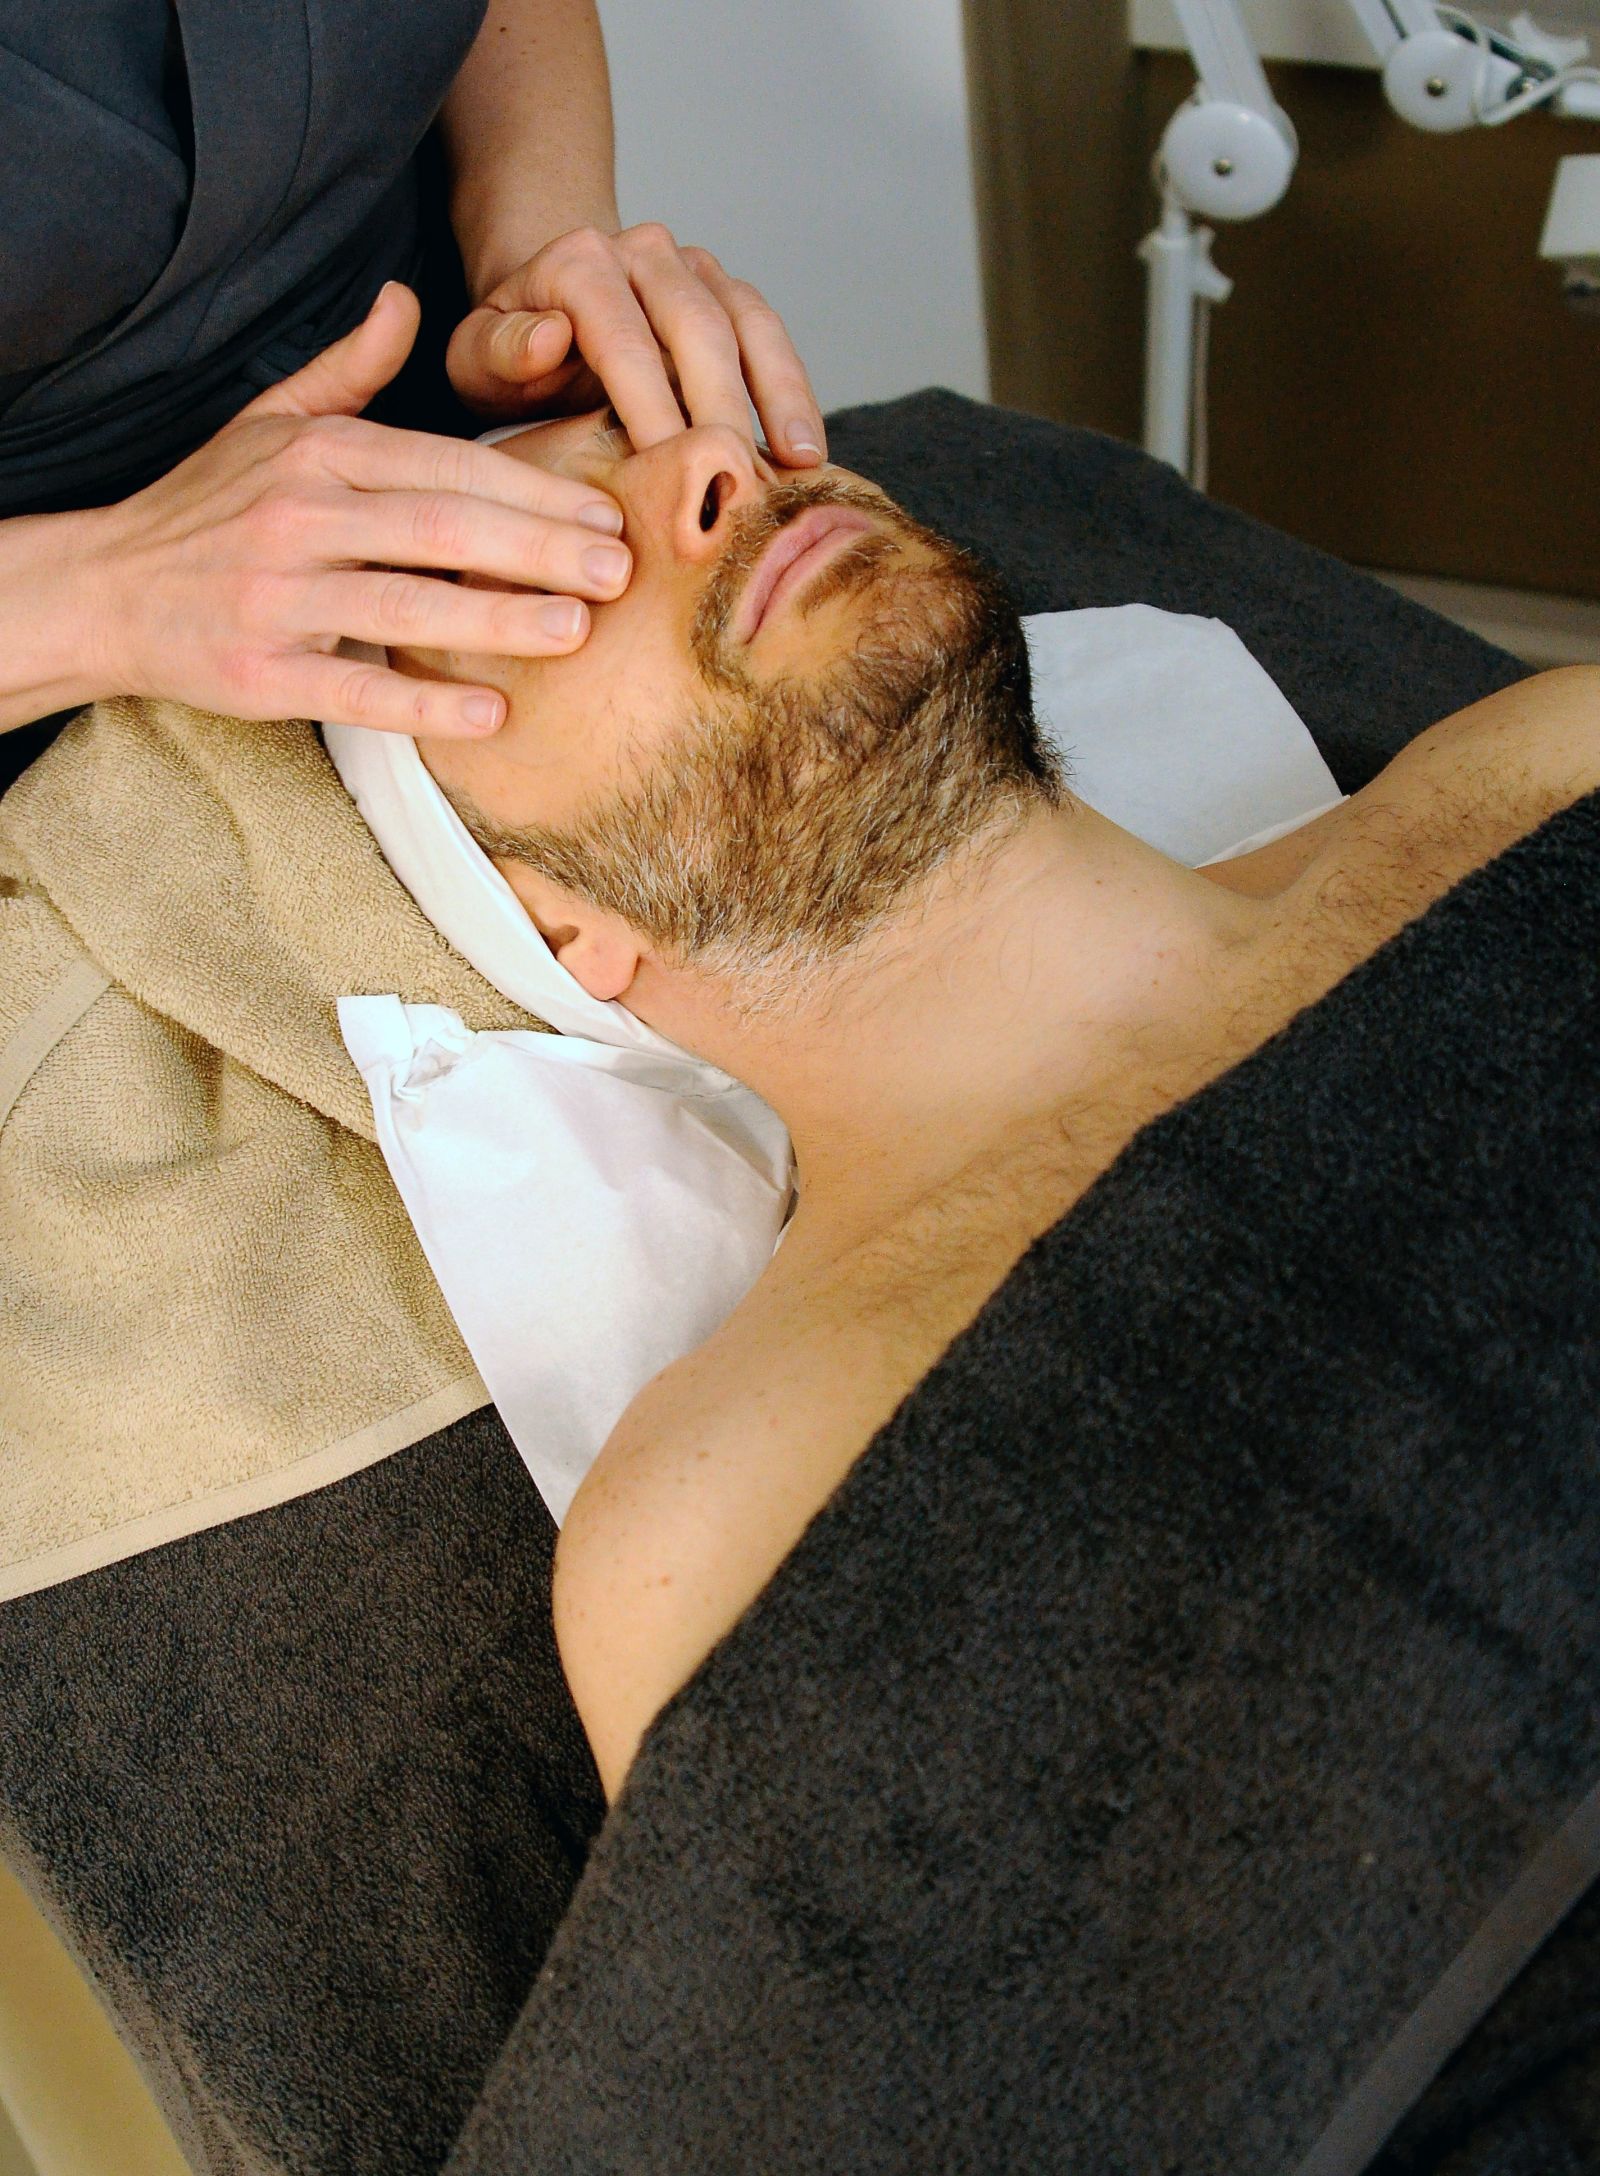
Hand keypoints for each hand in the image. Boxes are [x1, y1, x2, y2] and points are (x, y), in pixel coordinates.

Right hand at [83, 282, 631, 736]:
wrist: (105, 588)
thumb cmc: (206, 509)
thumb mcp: (268, 421)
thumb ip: (348, 369)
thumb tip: (405, 300)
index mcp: (318, 453)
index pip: (446, 466)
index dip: (532, 490)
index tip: (606, 514)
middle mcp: (299, 517)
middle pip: (441, 528)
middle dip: (538, 548)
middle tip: (620, 571)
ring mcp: (278, 596)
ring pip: (406, 603)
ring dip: (496, 619)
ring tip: (576, 631)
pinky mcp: (262, 671)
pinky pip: (355, 688)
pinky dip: (424, 704)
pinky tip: (492, 713)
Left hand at [445, 222, 826, 468]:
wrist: (546, 311)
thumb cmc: (510, 354)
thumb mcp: (474, 358)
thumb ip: (500, 352)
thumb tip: (551, 336)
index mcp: (578, 264)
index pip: (623, 337)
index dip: (652, 404)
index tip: (673, 465)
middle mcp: (643, 253)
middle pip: (696, 326)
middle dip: (722, 406)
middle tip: (739, 478)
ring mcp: (694, 269)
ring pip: (747, 323)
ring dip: (778, 393)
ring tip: (800, 463)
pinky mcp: (728, 295)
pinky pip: (769, 335)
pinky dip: (792, 390)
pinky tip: (807, 448)